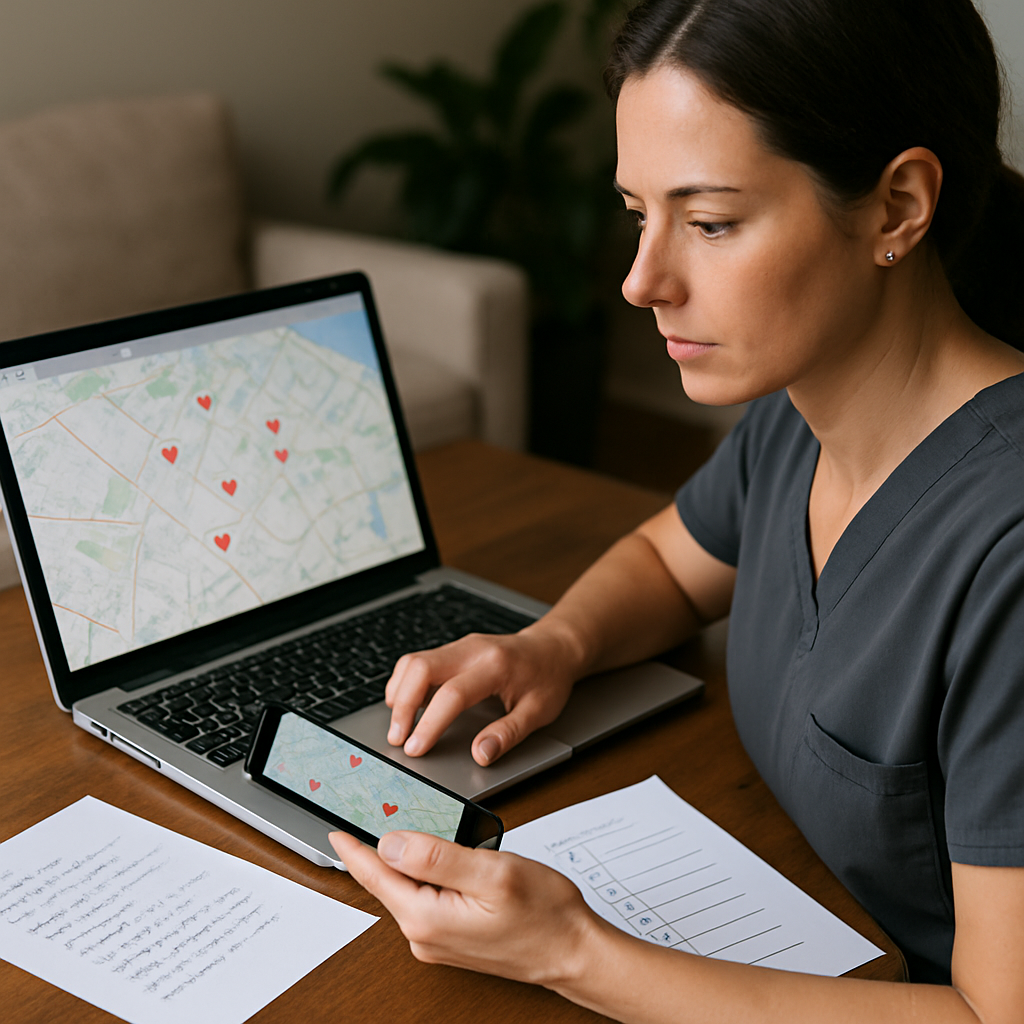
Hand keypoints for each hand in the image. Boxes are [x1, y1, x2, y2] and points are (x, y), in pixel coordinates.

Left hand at [329, 829, 596, 986]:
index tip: (335, 829)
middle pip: (390, 880)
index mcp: (426, 917)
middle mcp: (424, 934)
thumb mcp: (492, 872)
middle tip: (376, 812)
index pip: (376, 875)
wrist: (573, 951)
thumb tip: (391, 842)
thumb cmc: (544, 914)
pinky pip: (426, 898)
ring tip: (420, 830)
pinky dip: (427, 874)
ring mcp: (437, 939)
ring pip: (409, 887)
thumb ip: (438, 856)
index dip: (354, 848)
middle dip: (382, 848)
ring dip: (411, 860)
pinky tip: (443, 858)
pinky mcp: (450, 938)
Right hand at [384, 625, 580, 764]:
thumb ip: (508, 733)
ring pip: (414, 661)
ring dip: (400, 693)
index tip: (416, 748)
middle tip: (397, 738)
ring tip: (399, 724)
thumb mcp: (539, 711)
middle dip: (403, 706)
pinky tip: (408, 704)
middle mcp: (473, 650)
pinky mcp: (454, 648)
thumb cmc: (548, 678)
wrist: (553, 646)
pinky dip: (406, 682)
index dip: (430, 724)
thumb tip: (480, 754)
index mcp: (496, 666)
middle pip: (421, 668)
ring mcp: (461, 645)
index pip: (452, 694)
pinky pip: (419, 660)